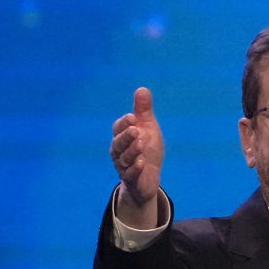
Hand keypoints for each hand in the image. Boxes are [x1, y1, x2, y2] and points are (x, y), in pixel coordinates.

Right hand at [110, 87, 163, 206]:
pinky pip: (130, 175)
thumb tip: (142, 89)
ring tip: (141, 144)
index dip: (124, 124)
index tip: (133, 117)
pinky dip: (135, 169)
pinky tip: (141, 163)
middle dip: (126, 136)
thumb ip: (143, 111)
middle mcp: (119, 151)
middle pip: (119, 143)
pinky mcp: (132, 180)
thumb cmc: (147, 150)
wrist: (149, 177)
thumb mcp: (148, 129)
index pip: (119, 128)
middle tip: (136, 129)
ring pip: (125, 158)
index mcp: (121, 137)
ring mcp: (124, 166)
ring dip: (132, 151)